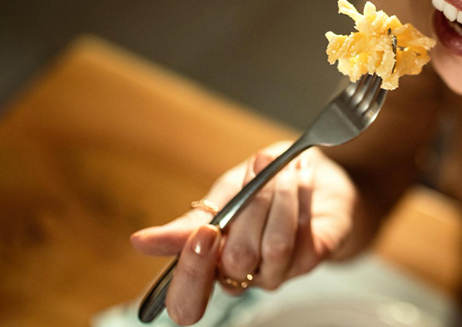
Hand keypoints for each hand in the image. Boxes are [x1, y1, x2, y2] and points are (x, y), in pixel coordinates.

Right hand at [130, 142, 361, 324]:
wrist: (314, 174)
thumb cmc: (262, 187)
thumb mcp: (222, 195)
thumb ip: (190, 222)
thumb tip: (140, 242)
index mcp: (208, 263)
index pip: (187, 300)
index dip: (192, 273)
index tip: (204, 232)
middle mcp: (241, 276)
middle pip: (235, 263)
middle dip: (248, 209)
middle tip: (254, 171)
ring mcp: (278, 272)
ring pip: (273, 246)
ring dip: (278, 196)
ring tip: (284, 167)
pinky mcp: (310, 259)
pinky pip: (301, 235)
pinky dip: (299, 197)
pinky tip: (301, 176)